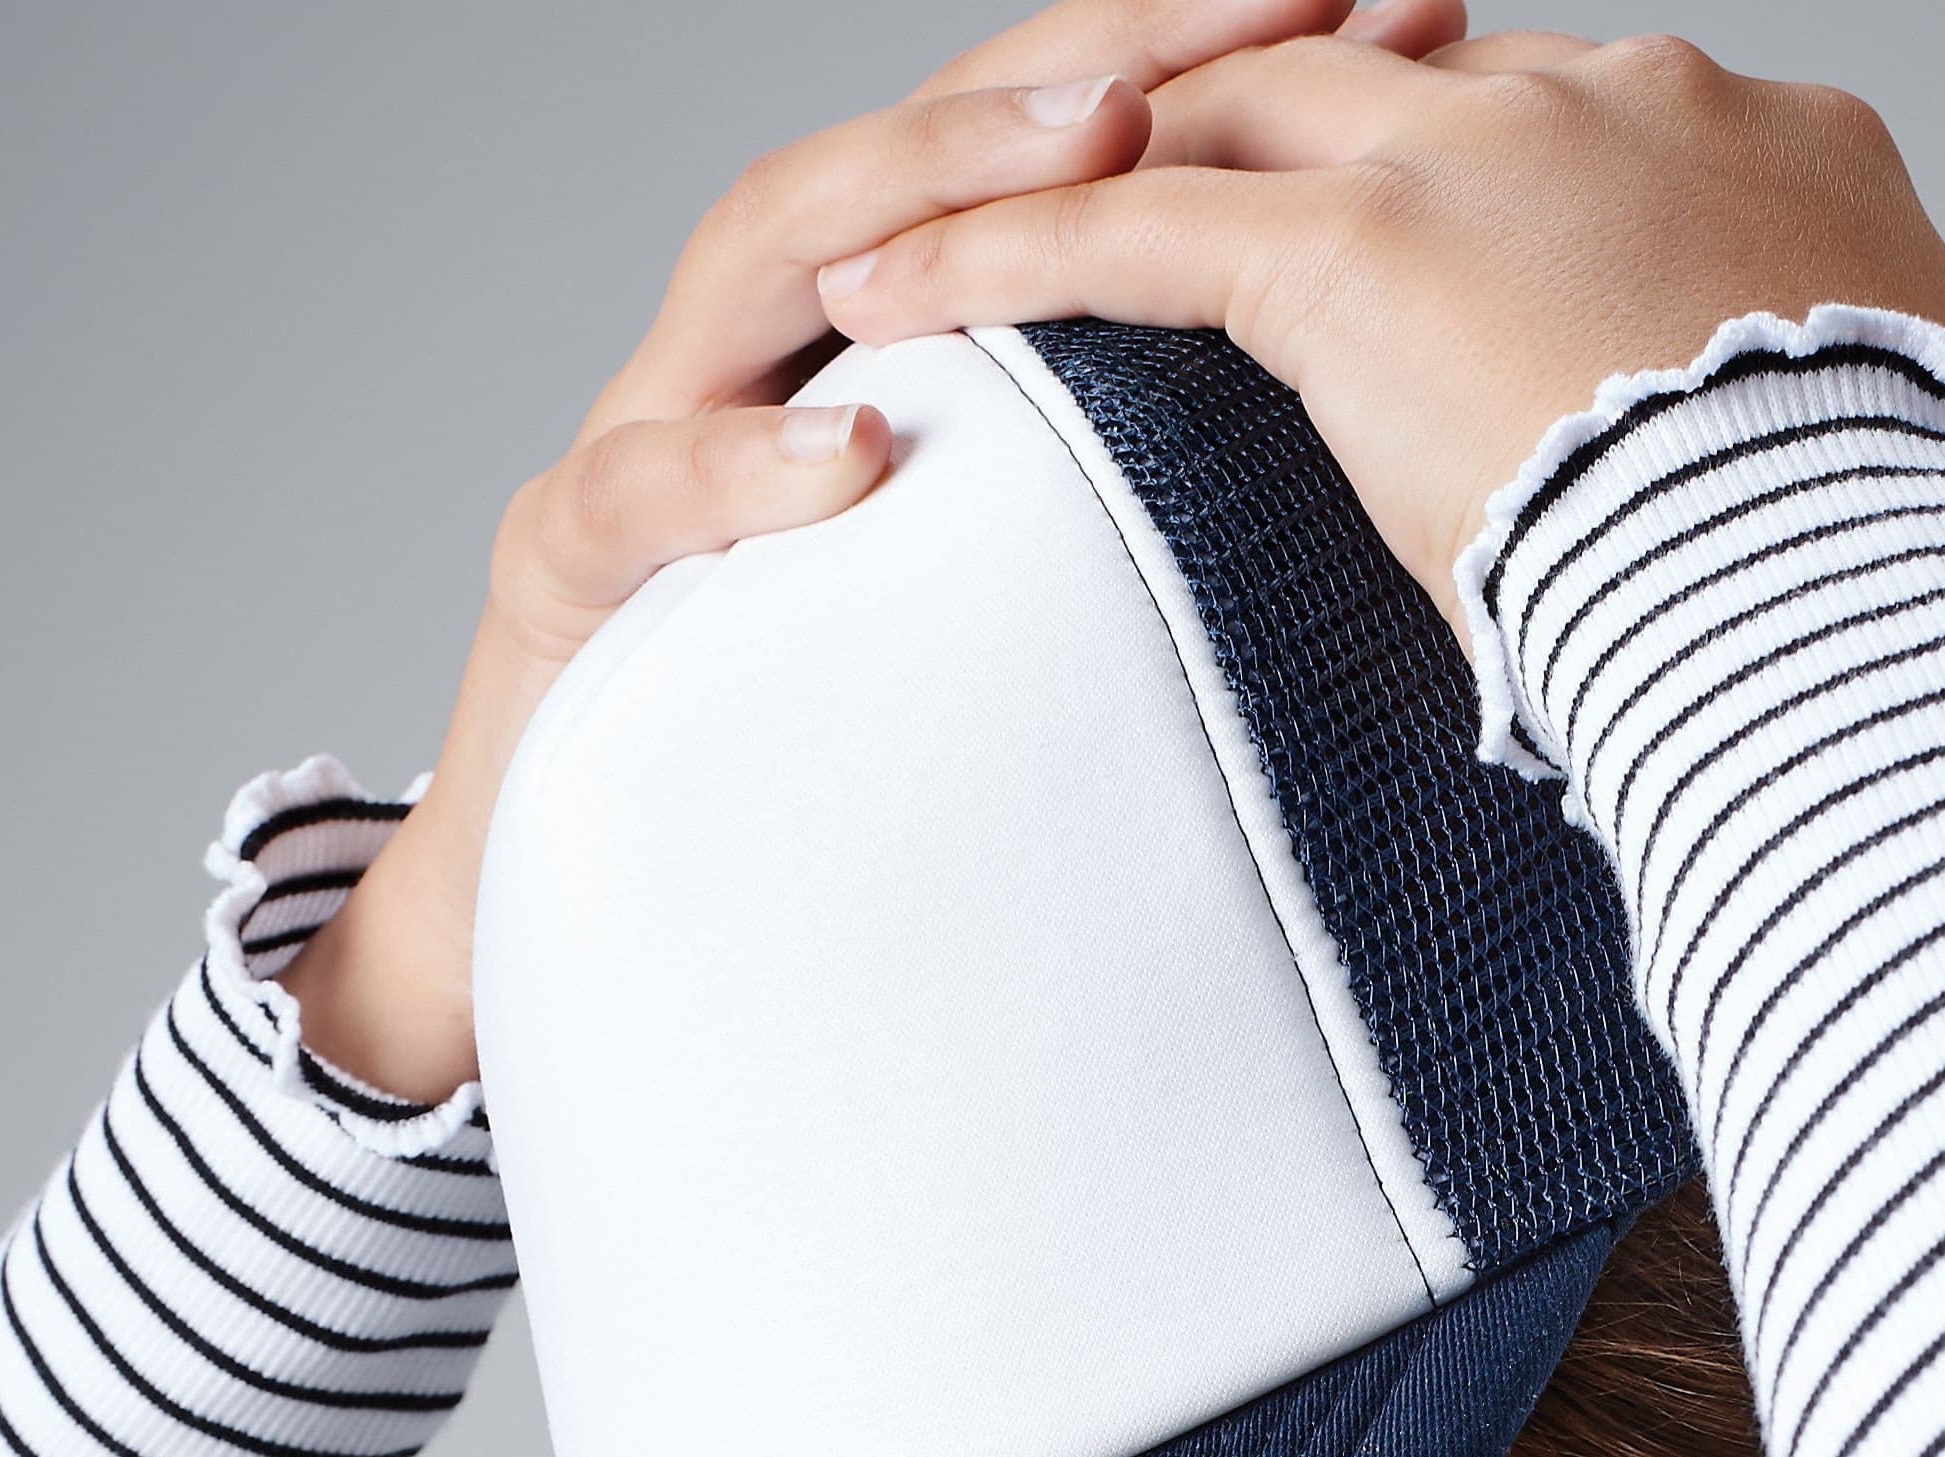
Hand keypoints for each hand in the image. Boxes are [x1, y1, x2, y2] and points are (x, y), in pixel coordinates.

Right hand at [286, 0, 1467, 1102]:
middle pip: (915, 151)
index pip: (1035, 158)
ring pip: (766, 249)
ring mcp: (648, 432)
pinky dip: (746, 469)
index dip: (1194, 71)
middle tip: (1258, 16)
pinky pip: (641, 495)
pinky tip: (857, 455)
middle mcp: (760, 342)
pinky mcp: (568, 570)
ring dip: (929, 187)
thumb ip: (1125, 498)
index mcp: (878, 336)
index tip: (1377, 21)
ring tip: (1098, 151)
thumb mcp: (1011, 597)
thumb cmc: (824, 729)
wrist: (588, 881)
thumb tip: (1352, 470)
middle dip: (1089, 67)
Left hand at [811, 31, 1944, 625]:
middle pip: (1378, 79)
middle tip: (1145, 171)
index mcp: (1776, 151)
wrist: (1896, 591)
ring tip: (951, 222)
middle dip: (1257, 119)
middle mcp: (1613, 104)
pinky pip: (1123, 238)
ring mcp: (1476, 159)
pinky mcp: (1350, 254)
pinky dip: (998, 259)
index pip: (1574, 130)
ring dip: (1080, 172)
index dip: (1475, 172)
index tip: (1416, 235)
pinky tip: (894, 292)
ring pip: (1224, 125)